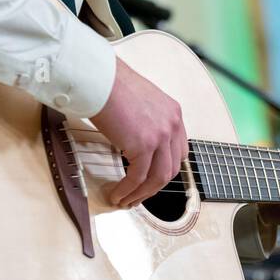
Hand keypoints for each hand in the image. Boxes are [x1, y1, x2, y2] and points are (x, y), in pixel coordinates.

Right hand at [90, 58, 187, 207]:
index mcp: (173, 113)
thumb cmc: (111, 84)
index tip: (152, 179)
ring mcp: (159, 136)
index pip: (179, 150)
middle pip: (171, 168)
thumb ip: (146, 120)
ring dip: (141, 194)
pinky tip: (117, 194)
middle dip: (154, 187)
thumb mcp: (141, 100)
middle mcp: (172, 125)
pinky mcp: (142, 146)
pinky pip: (137, 177)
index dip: (166, 169)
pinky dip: (127, 190)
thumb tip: (135, 139)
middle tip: (138, 196)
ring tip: (126, 201)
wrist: (100, 79)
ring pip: (157, 178)